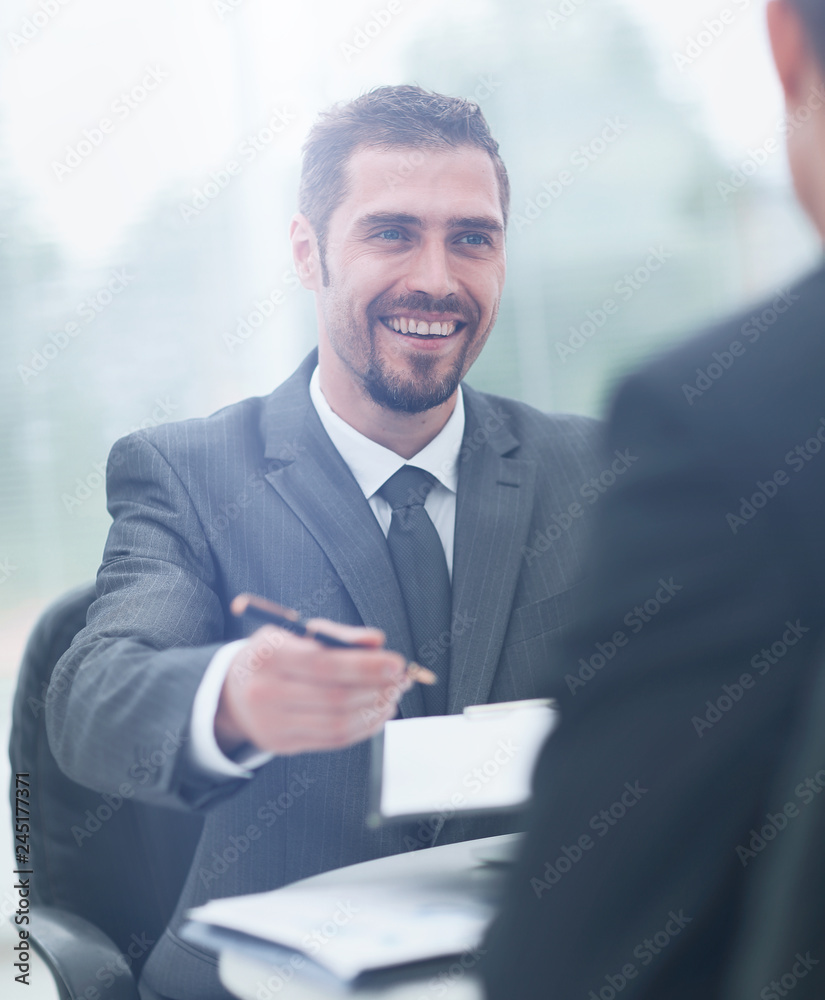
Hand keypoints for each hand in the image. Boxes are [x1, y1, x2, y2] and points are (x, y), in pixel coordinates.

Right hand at [214, 619, 410, 754]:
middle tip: (403, 679)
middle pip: (335, 698)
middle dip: (377, 688)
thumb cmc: (274, 655)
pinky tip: (378, 712)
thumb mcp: (296, 634)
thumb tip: (377, 641)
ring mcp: (273, 724)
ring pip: (338, 724)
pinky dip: (363, 728)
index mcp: (269, 656)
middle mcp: (266, 693)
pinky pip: (333, 741)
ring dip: (375, 710)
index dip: (365, 666)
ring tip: (393, 695)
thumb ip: (338, 635)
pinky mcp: (283, 746)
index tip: (396, 663)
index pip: (324, 665)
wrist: (232, 692)